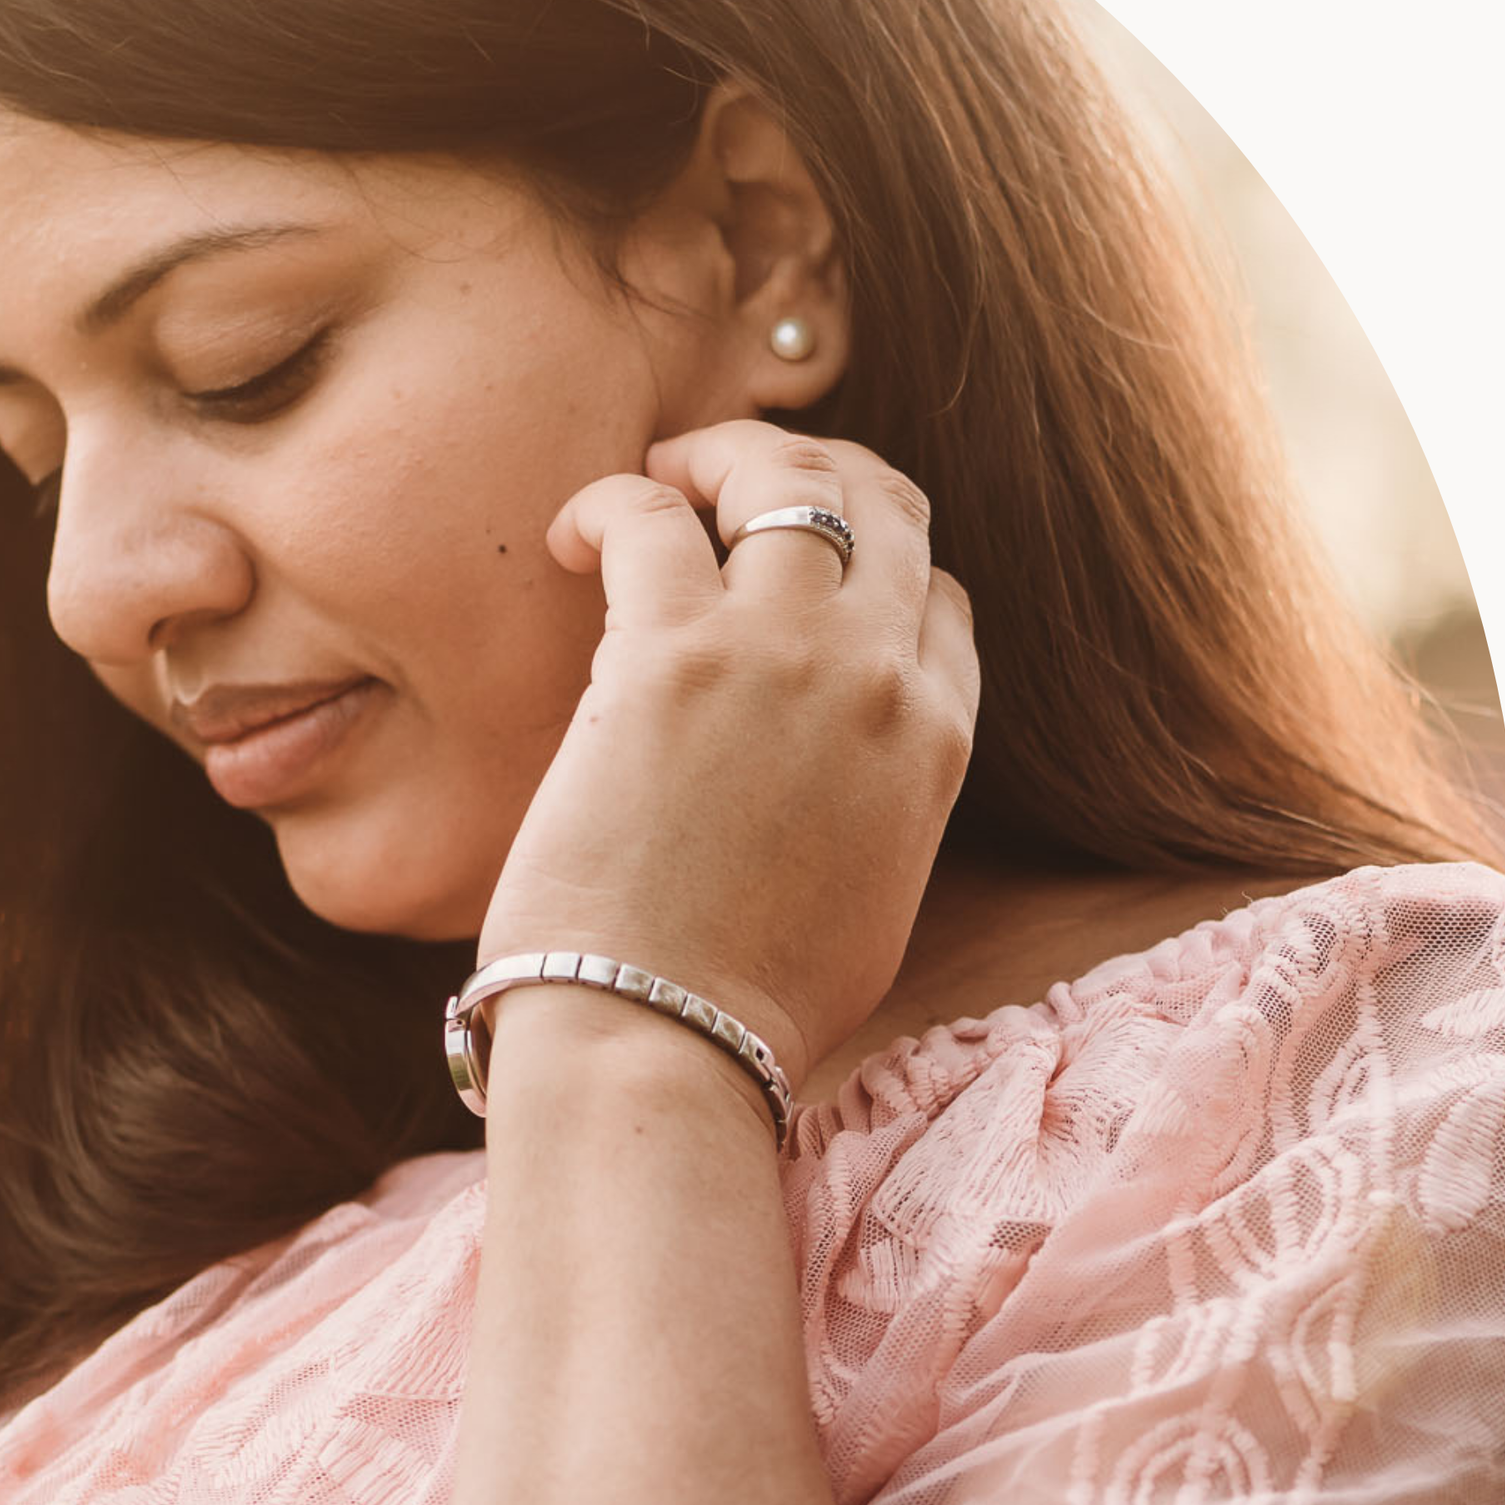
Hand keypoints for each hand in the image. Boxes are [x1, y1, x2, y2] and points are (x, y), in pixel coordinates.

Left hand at [475, 422, 979, 1095]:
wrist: (664, 1046)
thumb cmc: (742, 1011)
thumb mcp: (866, 904)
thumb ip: (874, 812)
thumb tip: (825, 787)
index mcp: (937, 743)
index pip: (936, 597)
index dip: (869, 565)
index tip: (795, 573)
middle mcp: (879, 677)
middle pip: (880, 505)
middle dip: (806, 472)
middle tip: (722, 484)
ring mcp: (782, 653)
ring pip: (780, 475)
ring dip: (714, 459)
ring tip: (656, 479)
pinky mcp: (669, 655)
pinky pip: (649, 516)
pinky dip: (610, 502)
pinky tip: (567, 537)